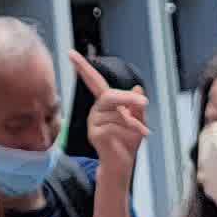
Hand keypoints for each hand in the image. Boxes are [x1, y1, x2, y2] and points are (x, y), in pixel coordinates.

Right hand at [77, 51, 147, 174]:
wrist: (122, 164)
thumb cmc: (128, 141)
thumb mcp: (138, 120)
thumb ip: (137, 106)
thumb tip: (138, 88)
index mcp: (104, 102)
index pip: (93, 81)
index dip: (82, 67)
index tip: (71, 53)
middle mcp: (96, 110)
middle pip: (109, 96)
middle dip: (127, 99)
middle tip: (145, 104)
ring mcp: (93, 122)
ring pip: (117, 114)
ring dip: (133, 123)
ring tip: (138, 133)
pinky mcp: (95, 134)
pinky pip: (115, 126)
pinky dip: (129, 131)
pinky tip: (128, 140)